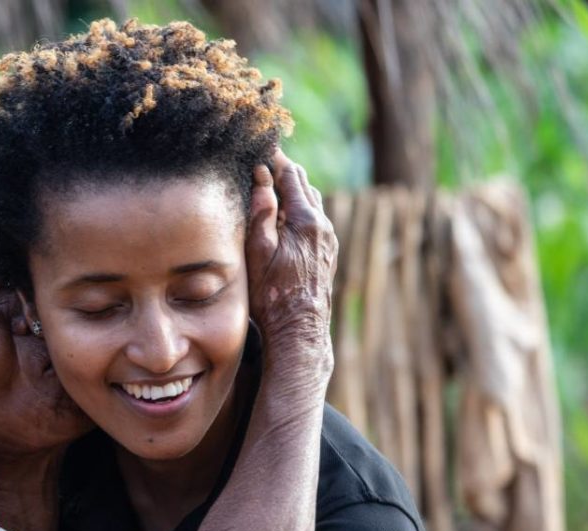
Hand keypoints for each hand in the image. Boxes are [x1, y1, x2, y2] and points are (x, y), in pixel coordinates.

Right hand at [244, 148, 337, 355]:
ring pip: (312, 202)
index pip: (291, 175)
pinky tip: (284, 219)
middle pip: (305, 185)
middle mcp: (323, 225)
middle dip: (284, 172)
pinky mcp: (328, 252)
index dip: (275, 159)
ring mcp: (328, 239)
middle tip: (263, 163)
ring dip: (293, 192)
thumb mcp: (258, 251)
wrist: (300, 328)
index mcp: (305, 220)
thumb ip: (262, 212)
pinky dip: (299, 210)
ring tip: (271, 189)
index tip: (261, 146)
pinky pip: (315, 220)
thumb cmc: (272, 295)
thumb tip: (262, 178)